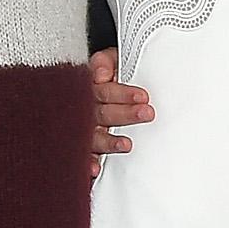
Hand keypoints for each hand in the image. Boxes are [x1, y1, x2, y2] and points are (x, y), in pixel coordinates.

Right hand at [87, 47, 152, 174]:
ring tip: (126, 144)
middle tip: (146, 113)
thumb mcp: (110, 60)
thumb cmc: (108, 74)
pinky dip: (88, 162)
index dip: (122, 93)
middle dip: (124, 114)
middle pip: (101, 113)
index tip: (142, 96)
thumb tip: (101, 74)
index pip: (103, 90)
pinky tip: (95, 167)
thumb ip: (106, 61)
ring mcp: (82, 129)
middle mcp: (84, 109)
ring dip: (108, 141)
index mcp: (89, 88)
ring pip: (93, 135)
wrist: (96, 86)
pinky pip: (83, 154)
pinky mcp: (84, 146)